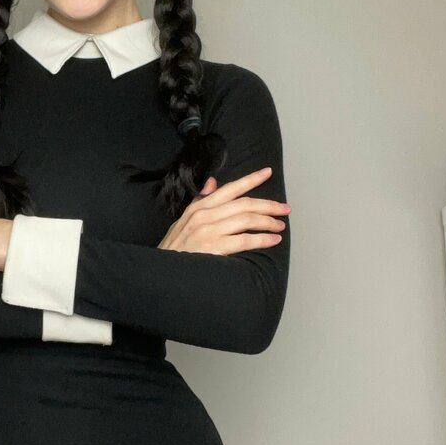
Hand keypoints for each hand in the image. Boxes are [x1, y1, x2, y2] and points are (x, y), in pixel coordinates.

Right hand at [158, 166, 289, 255]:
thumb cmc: (174, 249)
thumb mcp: (183, 221)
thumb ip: (200, 201)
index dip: (250, 180)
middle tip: (284, 209)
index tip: (268, 173)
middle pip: (244, 204)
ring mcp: (208, 231)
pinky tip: (273, 240)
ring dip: (268, 221)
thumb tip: (212, 183)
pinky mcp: (213, 248)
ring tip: (280, 225)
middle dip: (268, 205)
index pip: (229, 189)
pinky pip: (244, 240)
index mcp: (198, 207)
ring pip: (247, 219)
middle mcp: (204, 216)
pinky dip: (262, 239)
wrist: (161, 272)